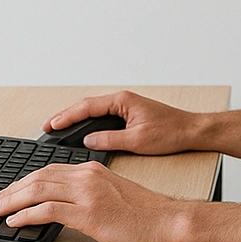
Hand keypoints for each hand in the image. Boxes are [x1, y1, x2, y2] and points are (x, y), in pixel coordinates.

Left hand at [0, 162, 188, 241]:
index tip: (10, 191)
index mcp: (92, 169)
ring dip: (12, 202)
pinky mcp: (88, 214)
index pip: (48, 170)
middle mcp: (87, 176)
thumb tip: (66, 205)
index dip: (24, 180)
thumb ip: (90, 192)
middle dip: (12, 190)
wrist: (168, 221)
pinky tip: (15, 222)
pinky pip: (48, 211)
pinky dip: (26, 215)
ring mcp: (87, 194)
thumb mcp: (114, 193)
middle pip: (38, 177)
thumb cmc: (146, 213)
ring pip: (37, 191)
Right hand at [43, 91, 201, 153]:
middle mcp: (123, 100)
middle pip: (87, 106)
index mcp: (122, 101)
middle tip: (47, 127)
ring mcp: (126, 107)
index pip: (87, 107)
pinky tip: (81, 130)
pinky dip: (88, 122)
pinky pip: (103, 116)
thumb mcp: (137, 141)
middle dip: (65, 116)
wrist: (193, 131)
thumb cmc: (171, 133)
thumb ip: (110, 140)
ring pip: (94, 110)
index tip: (51, 125)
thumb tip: (88, 141)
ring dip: (76, 118)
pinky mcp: (130, 115)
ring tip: (58, 128)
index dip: (67, 116)